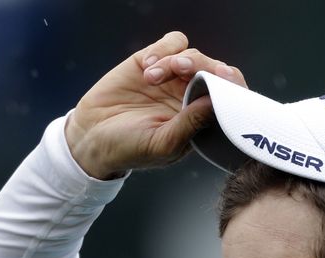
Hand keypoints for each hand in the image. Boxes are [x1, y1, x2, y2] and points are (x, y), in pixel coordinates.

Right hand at [65, 31, 246, 179]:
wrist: (92, 137)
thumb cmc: (131, 148)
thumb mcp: (164, 143)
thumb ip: (192, 123)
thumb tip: (217, 101)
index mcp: (201, 119)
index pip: (229, 97)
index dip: (232, 86)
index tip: (224, 80)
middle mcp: (191, 96)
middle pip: (215, 70)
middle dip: (204, 66)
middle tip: (184, 70)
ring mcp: (174, 78)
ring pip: (193, 54)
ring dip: (176, 61)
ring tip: (152, 78)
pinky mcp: (153, 61)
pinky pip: (172, 43)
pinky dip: (163, 50)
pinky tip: (147, 68)